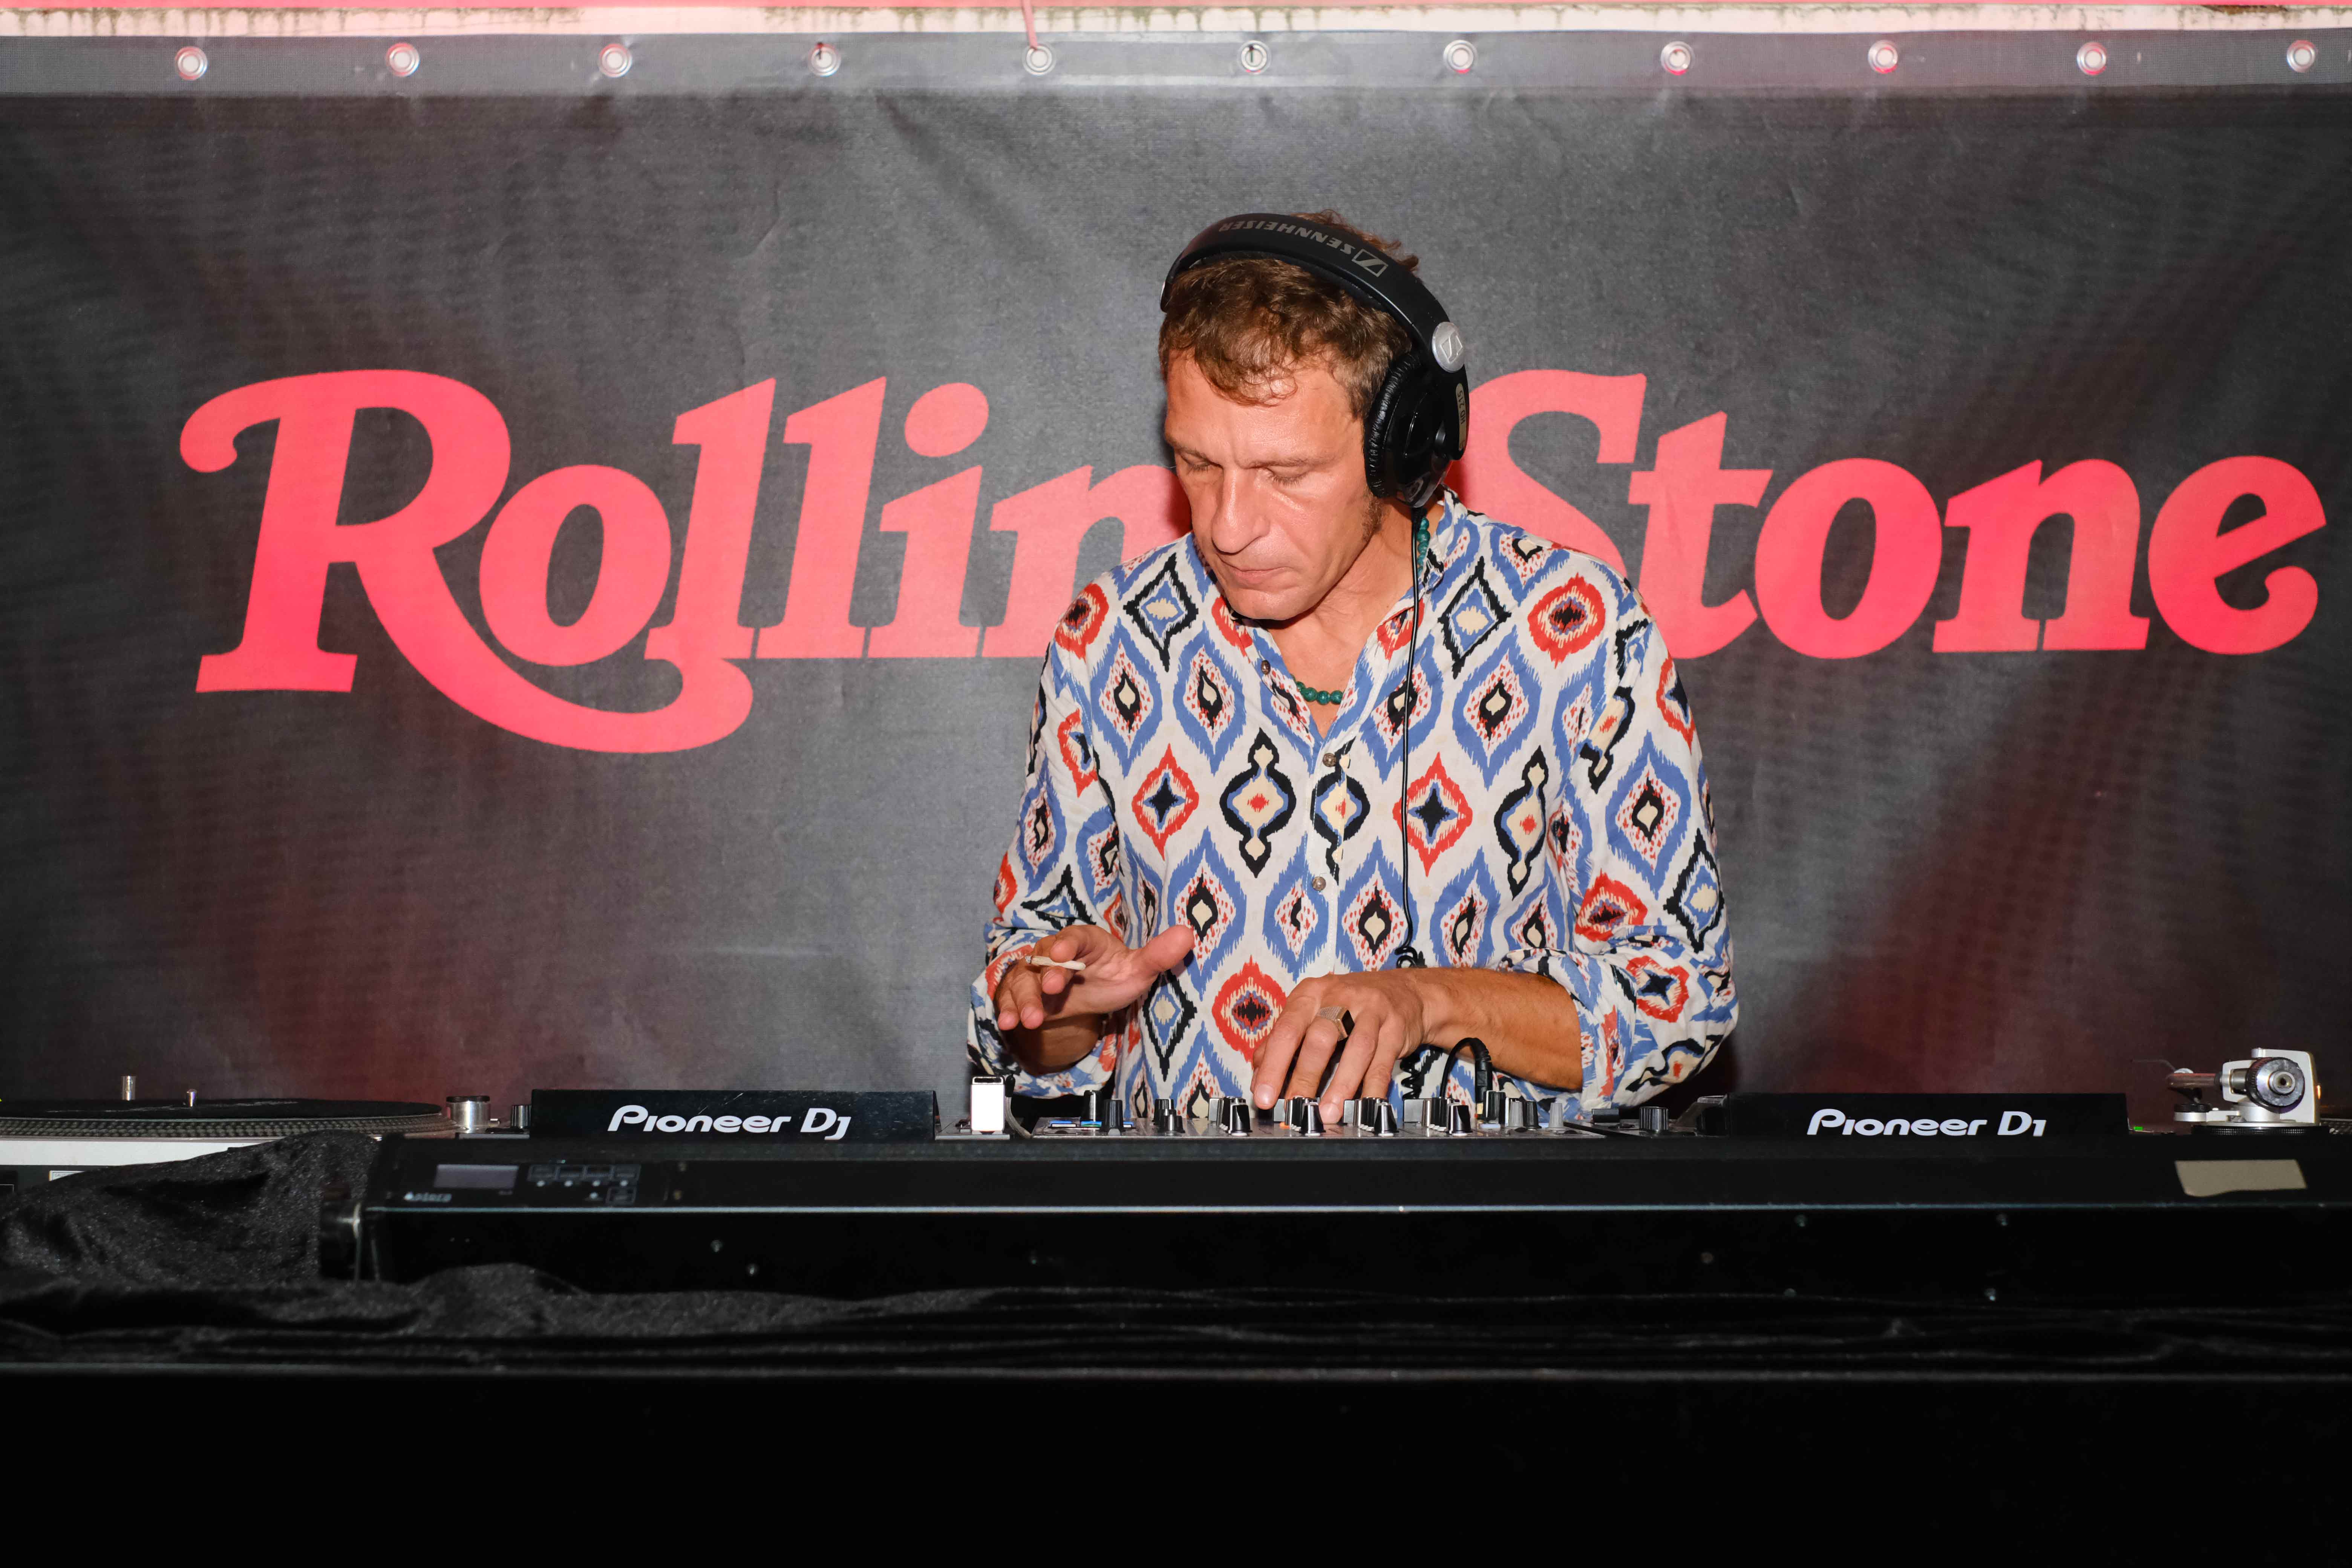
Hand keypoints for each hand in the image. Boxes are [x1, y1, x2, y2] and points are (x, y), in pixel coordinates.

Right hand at [992, 924, 1193, 1035]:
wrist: (1088, 995)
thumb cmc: (1112, 977)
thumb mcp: (1136, 970)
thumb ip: (1158, 956)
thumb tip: (1188, 935)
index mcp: (1085, 941)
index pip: (1076, 937)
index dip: (1069, 944)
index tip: (1065, 954)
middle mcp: (1056, 953)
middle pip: (1046, 959)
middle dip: (1048, 975)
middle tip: (1052, 990)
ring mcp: (1036, 973)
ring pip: (1026, 981)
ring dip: (1026, 999)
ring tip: (1029, 1020)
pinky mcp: (1023, 993)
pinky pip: (1010, 997)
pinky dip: (1008, 1009)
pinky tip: (1009, 1023)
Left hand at [1252, 970, 1431, 1124]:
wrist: (1403, 991)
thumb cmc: (1347, 1006)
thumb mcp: (1312, 1012)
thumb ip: (1283, 1040)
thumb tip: (1258, 1074)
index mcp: (1310, 994)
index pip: (1286, 1030)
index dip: (1273, 1065)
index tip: (1264, 1096)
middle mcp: (1339, 996)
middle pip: (1319, 1038)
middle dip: (1305, 1076)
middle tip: (1295, 1106)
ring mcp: (1371, 1010)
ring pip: (1357, 1049)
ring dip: (1341, 1084)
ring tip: (1328, 1112)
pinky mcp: (1395, 1026)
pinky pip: (1384, 1060)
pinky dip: (1374, 1086)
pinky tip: (1366, 1105)